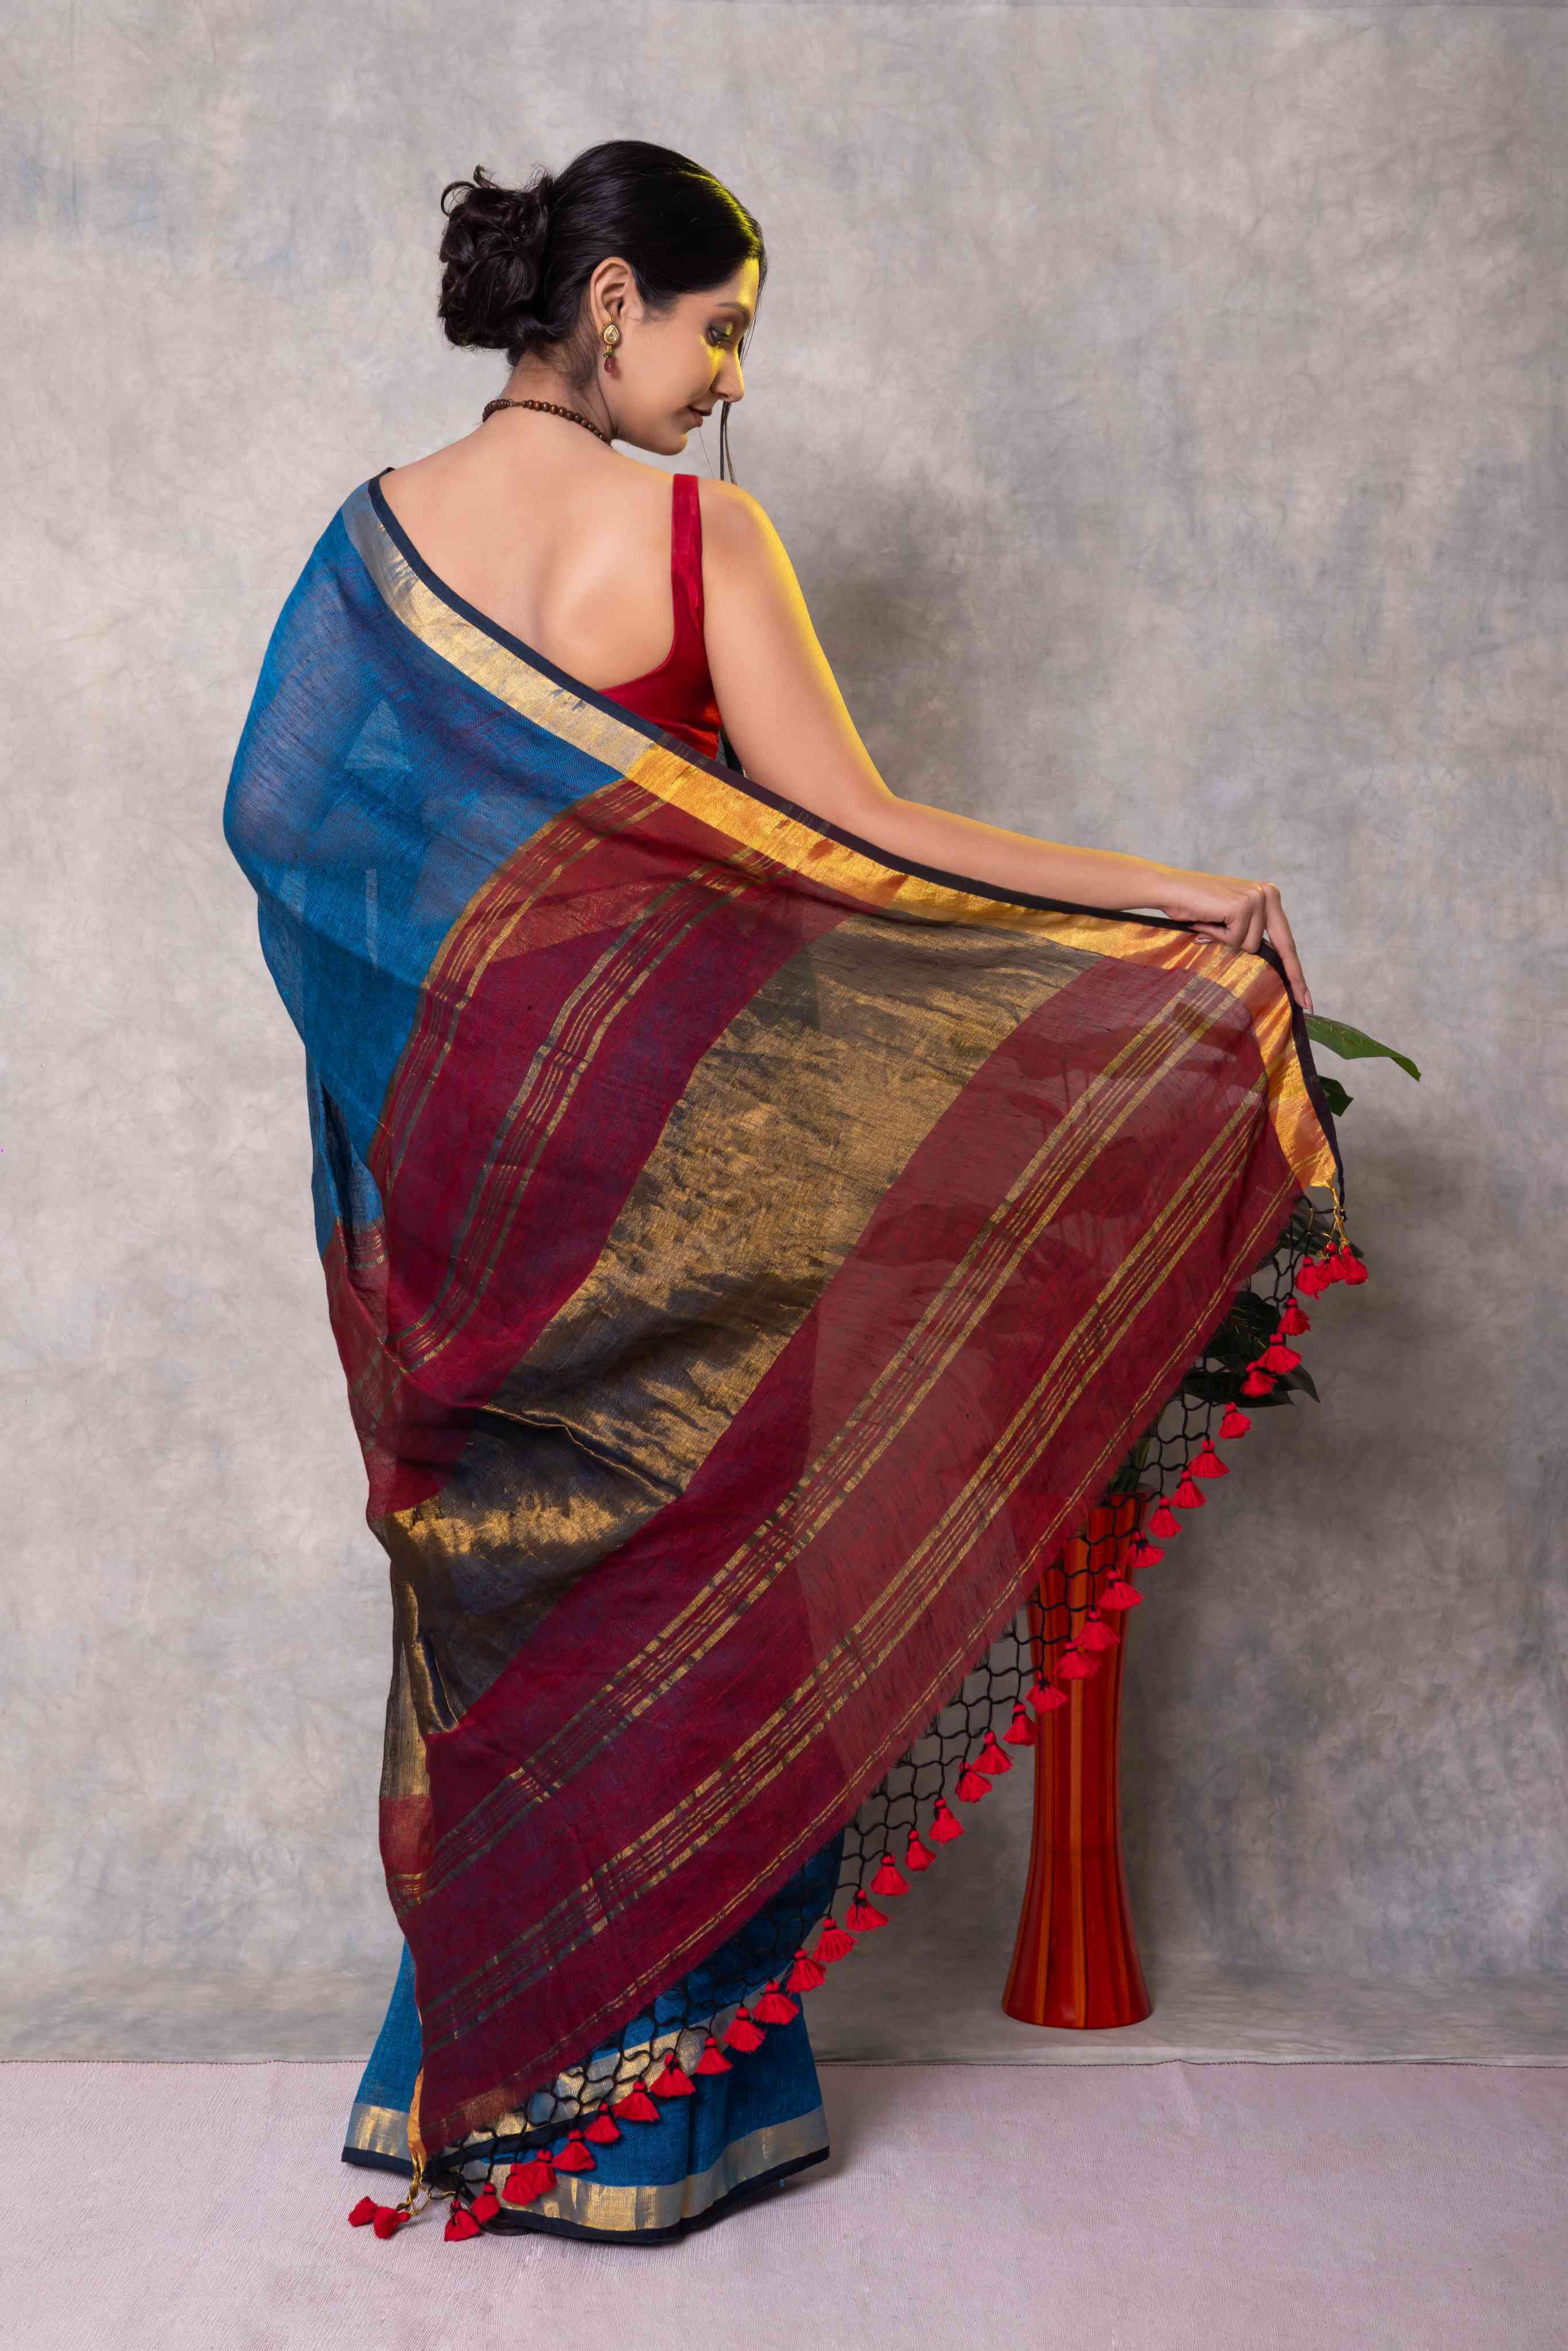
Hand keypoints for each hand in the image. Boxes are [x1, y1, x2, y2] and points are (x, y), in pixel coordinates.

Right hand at [1145, 870, 1313, 1014]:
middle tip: (1307, 1004)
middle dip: (1294, 977)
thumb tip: (1267, 964)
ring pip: (1251, 946)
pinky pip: (1235, 939)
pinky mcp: (1242, 906)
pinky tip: (1205, 921)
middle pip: (1283, 946)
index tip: (1306, 998)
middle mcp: (1268, 894)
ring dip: (1226, 941)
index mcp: (1269, 896)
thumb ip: (1251, 931)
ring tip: (1210, 924)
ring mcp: (1256, 898)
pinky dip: (1217, 935)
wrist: (1170, 889)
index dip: (1296, 970)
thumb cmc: (1195, 907)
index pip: (1286, 939)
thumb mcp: (1231, 919)